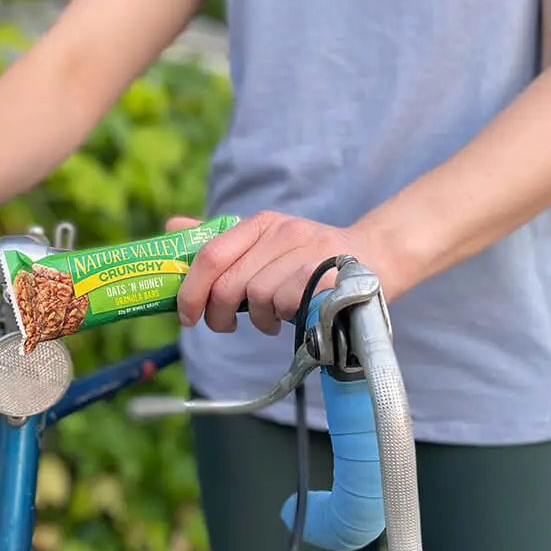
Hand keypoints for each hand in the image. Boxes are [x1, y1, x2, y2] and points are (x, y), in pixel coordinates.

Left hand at [171, 212, 392, 334]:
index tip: (186, 316)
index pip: (210, 254)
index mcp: (260, 224)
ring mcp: (307, 251)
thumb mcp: (266, 245)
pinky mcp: (327, 273)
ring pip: (258, 297)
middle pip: (229, 283)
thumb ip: (221, 242)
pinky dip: (284, 320)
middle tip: (225, 326)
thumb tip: (171, 227)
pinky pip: (287, 305)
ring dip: (259, 320)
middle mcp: (282, 231)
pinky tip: (292, 317)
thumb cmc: (312, 260)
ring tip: (271, 319)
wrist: (379, 256)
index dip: (190, 291)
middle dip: (218, 314)